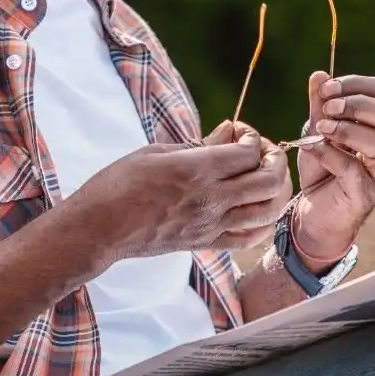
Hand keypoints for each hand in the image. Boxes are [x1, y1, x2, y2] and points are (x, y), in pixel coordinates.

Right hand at [63, 130, 288, 274]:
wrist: (99, 228)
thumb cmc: (118, 184)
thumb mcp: (156, 151)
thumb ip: (198, 144)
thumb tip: (228, 132)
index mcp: (196, 170)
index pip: (248, 153)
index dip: (252, 139)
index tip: (239, 134)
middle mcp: (210, 198)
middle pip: (267, 180)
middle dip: (274, 161)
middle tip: (262, 153)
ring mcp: (210, 224)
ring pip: (267, 210)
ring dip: (276, 191)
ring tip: (265, 178)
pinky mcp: (205, 243)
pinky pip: (249, 238)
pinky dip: (264, 222)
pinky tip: (258, 209)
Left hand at [290, 74, 374, 268]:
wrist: (313, 210)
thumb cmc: (323, 167)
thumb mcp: (317, 129)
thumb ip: (320, 105)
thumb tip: (319, 75)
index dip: (359, 85)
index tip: (327, 88)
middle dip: (361, 106)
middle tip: (329, 108)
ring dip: (351, 131)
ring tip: (322, 129)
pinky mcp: (364, 193)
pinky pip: (355, 170)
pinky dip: (332, 156)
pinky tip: (313, 149)